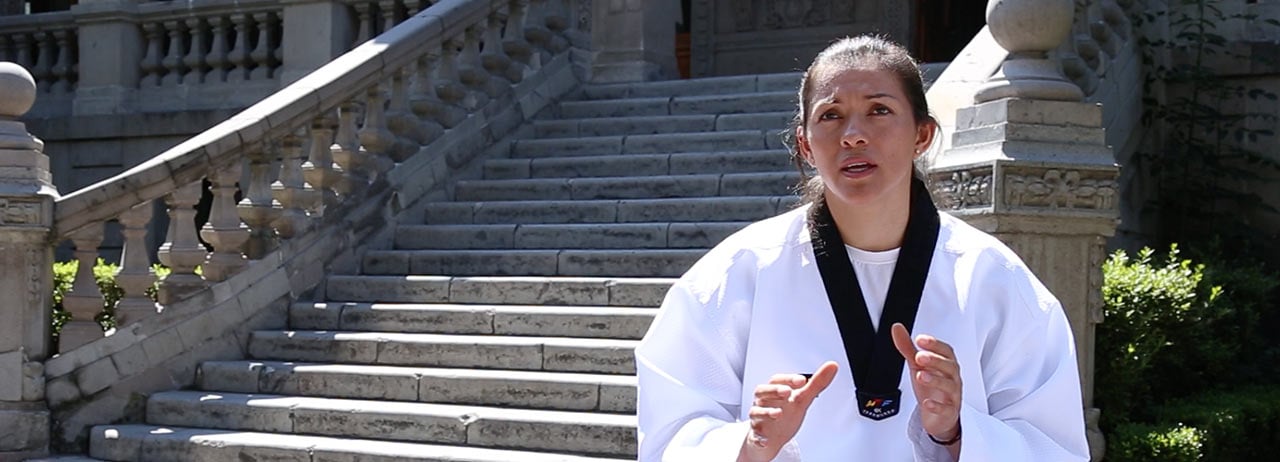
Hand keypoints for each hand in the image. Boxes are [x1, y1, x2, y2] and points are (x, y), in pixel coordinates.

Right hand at [738, 361, 838, 461]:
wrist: (773, 438)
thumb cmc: (785, 415)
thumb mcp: (802, 399)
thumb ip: (816, 384)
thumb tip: (832, 366)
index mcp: (774, 392)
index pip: (777, 380)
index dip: (789, 379)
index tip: (802, 381)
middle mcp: (764, 402)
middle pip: (762, 391)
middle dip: (774, 390)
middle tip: (787, 392)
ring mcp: (759, 419)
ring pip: (756, 412)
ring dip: (766, 412)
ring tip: (779, 413)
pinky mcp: (757, 435)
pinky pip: (755, 437)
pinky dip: (759, 438)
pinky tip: (765, 441)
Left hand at [891, 323, 961, 441]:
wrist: (939, 416)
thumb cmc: (932, 388)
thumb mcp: (918, 366)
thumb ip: (908, 348)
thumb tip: (897, 328)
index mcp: (946, 365)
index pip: (946, 351)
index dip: (935, 344)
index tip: (920, 340)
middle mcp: (952, 379)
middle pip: (950, 367)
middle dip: (935, 360)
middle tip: (919, 356)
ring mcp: (953, 396)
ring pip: (950, 387)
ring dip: (936, 380)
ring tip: (921, 376)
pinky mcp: (949, 413)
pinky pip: (947, 409)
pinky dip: (937, 406)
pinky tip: (927, 402)